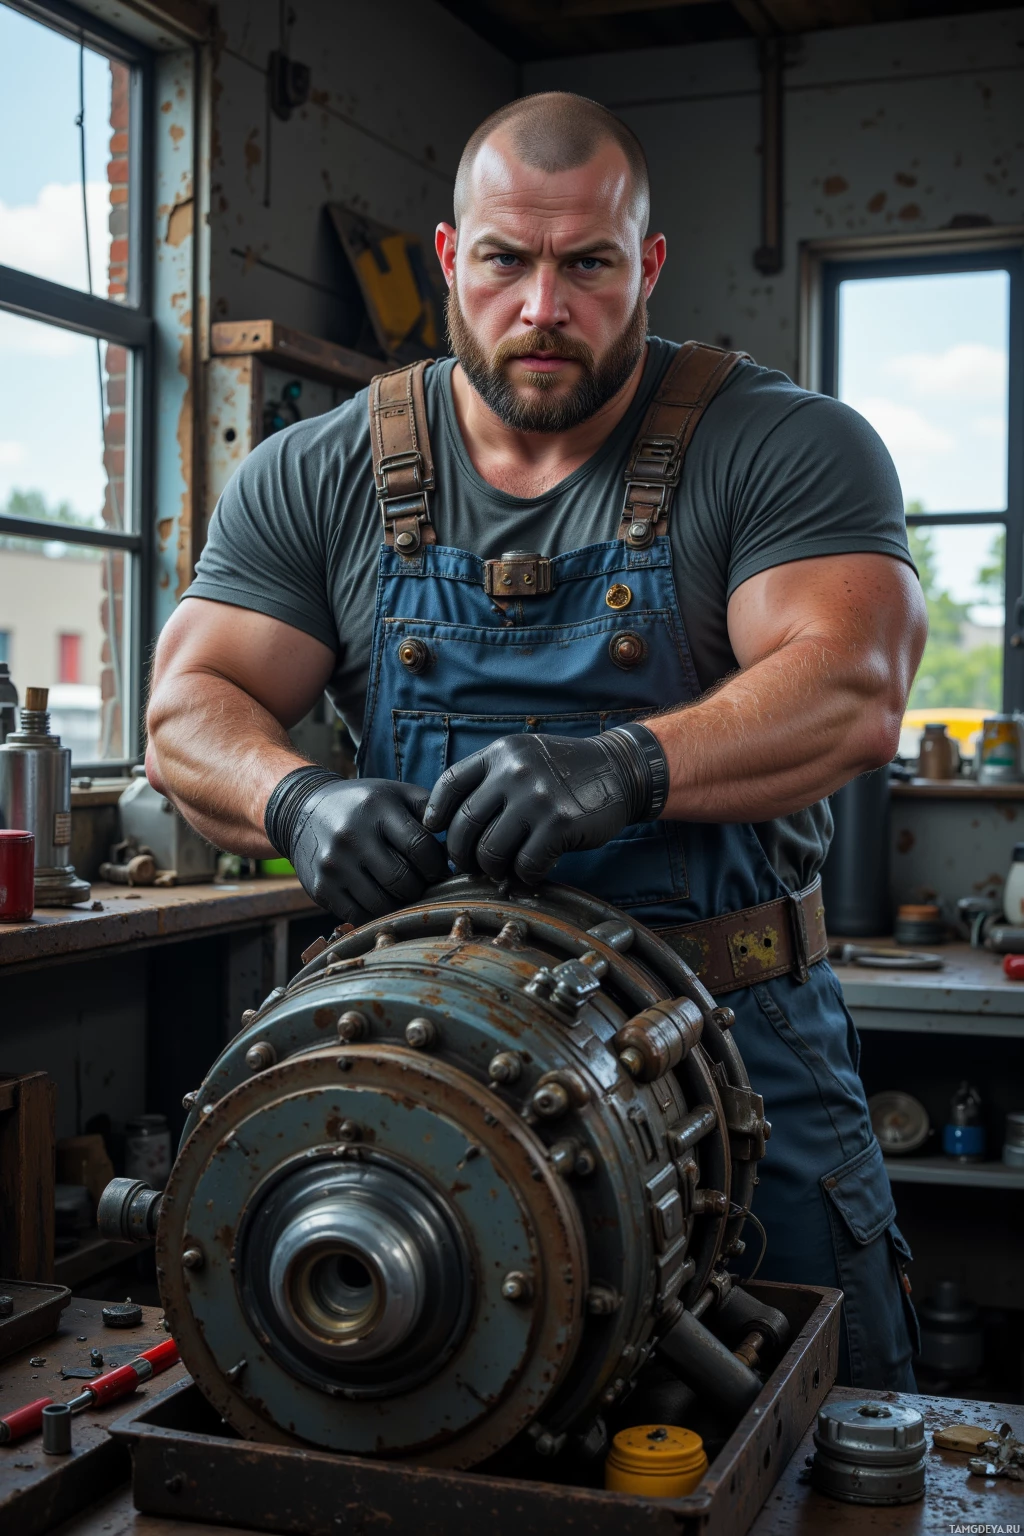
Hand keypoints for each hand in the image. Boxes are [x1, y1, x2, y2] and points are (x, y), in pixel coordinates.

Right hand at [266, 771, 448, 923]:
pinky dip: (374, 912)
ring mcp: (333, 864)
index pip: (421, 849)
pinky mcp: (320, 888)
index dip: (438, 865)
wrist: (303, 810)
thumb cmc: (363, 804)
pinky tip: (378, 897)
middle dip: (420, 887)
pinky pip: (358, 914)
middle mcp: (351, 835)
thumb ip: (430, 810)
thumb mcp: (395, 793)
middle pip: (404, 881)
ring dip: (399, 903)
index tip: (439, 869)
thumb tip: (461, 842)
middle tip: (422, 883)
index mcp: (377, 808)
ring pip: (383, 904)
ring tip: (401, 890)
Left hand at [422, 727, 666, 884]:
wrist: (620, 771)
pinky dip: (526, 875)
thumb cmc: (565, 772)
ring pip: (491, 851)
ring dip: (493, 869)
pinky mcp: (561, 823)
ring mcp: (537, 797)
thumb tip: (448, 825)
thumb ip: (491, 779)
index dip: (436, 814)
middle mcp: (515, 772)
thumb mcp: (524, 757)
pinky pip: (526, 864)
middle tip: (471, 864)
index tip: (436, 833)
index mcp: (501, 754)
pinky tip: (534, 870)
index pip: (450, 784)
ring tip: (503, 870)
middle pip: (464, 826)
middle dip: (462, 855)